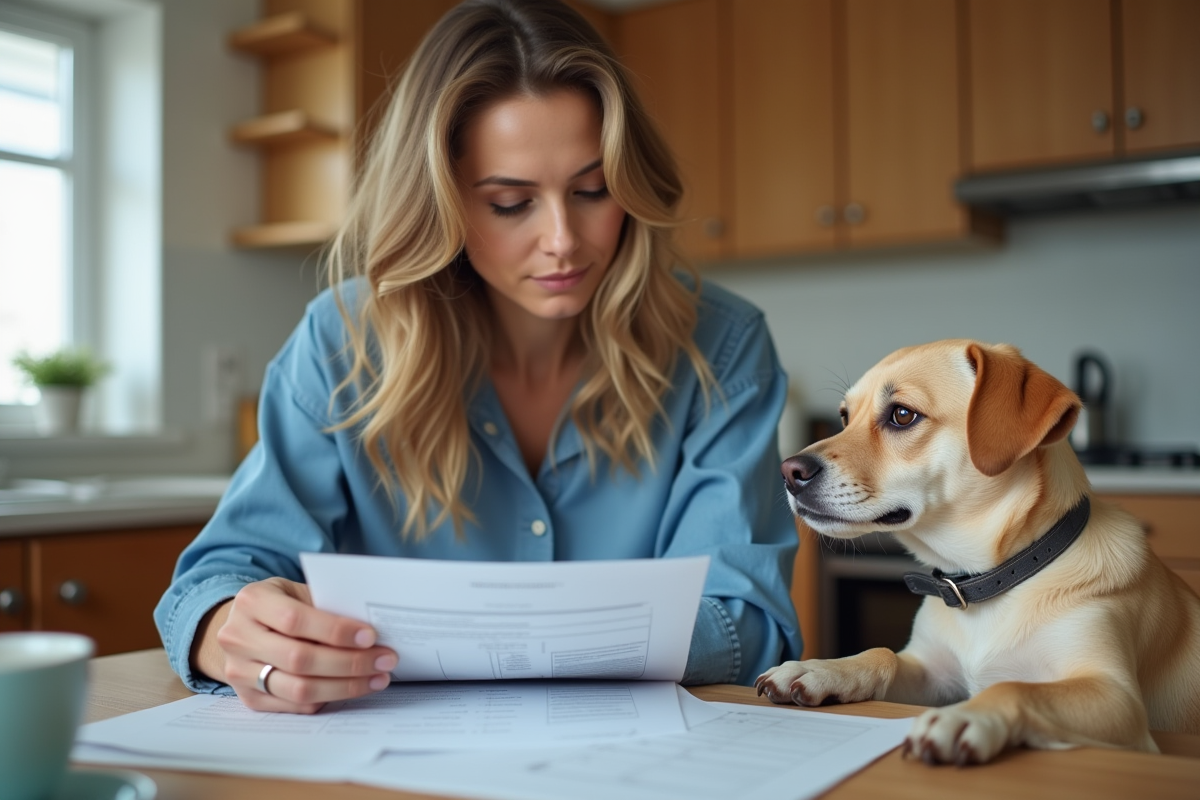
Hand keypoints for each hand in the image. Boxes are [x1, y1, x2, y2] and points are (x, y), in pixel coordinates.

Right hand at [191, 577, 397, 712]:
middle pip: (299, 659)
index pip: (295, 620)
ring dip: (345, 686)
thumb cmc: (282, 604)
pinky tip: (353, 688)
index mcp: (252, 601)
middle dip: (350, 662)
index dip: (335, 631)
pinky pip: (295, 706)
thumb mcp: (298, 591)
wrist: (243, 625)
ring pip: (298, 689)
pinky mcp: (249, 698)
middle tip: (385, 660)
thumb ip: (326, 605)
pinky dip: (329, 698)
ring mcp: (239, 672)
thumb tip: (372, 631)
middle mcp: (238, 637)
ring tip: (377, 677)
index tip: (371, 636)